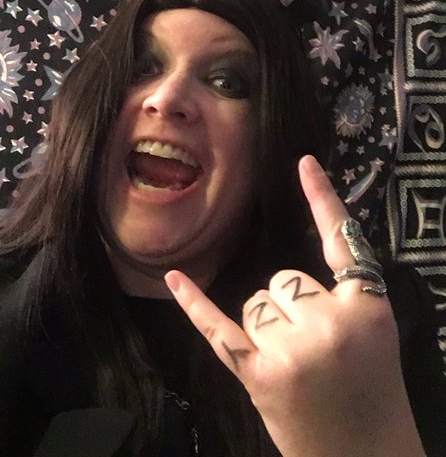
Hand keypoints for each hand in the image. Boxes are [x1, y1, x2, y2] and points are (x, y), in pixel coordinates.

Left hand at [165, 155, 424, 456]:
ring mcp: (291, 353)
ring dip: (267, 325)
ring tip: (294, 362)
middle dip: (291, 306)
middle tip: (313, 347)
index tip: (303, 162)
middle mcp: (329, 325)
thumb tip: (296, 264)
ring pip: (256, 300)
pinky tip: (175, 278)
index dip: (322, 198)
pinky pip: (219, 328)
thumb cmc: (372, 390)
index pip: (342, 241)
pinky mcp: (257, 376)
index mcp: (366, 308)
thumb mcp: (376, 332)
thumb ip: (346, 292)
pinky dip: (195, 303)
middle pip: (283, 279)